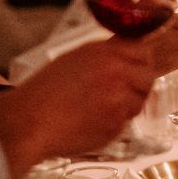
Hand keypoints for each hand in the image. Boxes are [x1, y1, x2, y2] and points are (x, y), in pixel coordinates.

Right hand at [0, 38, 156, 178]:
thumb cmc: (44, 91)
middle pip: (147, 77)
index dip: (140, 60)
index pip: (142, 51)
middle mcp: (118, 75)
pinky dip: (113, 124)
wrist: (30, 121)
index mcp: (106, 54)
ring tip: (100, 108)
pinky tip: (92, 121)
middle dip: (138, 84)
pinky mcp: (116, 127)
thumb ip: (104, 53)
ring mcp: (119, 102)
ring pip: (139, 102)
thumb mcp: (74, 58)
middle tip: (123, 91)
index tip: (136, 67)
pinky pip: (124, 123)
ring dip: (127, 105)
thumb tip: (124, 51)